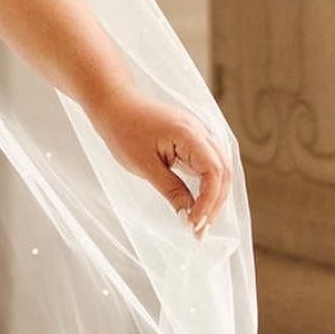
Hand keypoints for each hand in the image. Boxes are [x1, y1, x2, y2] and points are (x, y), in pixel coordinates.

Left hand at [83, 82, 231, 238]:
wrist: (112, 102)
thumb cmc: (123, 129)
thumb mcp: (145, 165)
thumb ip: (172, 191)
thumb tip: (190, 217)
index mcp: (189, 134)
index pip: (214, 172)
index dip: (209, 201)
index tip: (195, 224)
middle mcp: (199, 131)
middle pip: (222, 171)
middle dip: (215, 203)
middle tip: (200, 231)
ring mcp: (196, 134)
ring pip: (219, 168)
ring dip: (214, 196)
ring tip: (200, 221)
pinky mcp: (190, 139)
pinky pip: (208, 163)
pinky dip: (207, 185)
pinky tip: (198, 202)